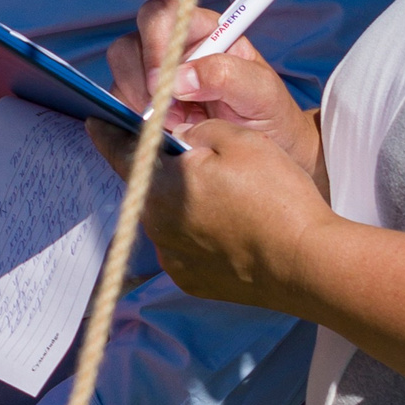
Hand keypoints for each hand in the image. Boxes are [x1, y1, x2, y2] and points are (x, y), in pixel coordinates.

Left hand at [84, 115, 340, 311]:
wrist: (310, 264)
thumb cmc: (276, 197)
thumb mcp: (237, 140)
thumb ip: (196, 132)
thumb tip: (180, 140)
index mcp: (158, 187)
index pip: (120, 153)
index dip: (107, 133)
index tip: (94, 123)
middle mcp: (156, 226)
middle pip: (150, 188)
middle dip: (164, 172)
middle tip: (194, 162)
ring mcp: (173, 259)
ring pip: (168, 219)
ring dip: (184, 206)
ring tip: (224, 200)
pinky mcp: (193, 282)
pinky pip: (185, 248)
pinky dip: (198, 236)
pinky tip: (230, 231)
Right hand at [107, 0, 322, 184]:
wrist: (268, 149)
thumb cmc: (269, 114)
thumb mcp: (262, 92)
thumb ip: (226, 75)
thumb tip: (180, 78)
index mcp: (203, 30)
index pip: (163, 16)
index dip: (155, 45)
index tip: (163, 84)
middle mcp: (173, 47)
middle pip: (129, 44)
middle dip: (142, 82)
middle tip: (171, 112)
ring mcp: (154, 74)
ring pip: (119, 74)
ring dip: (140, 103)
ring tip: (178, 123)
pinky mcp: (142, 100)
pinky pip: (119, 102)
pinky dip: (136, 119)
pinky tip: (168, 130)